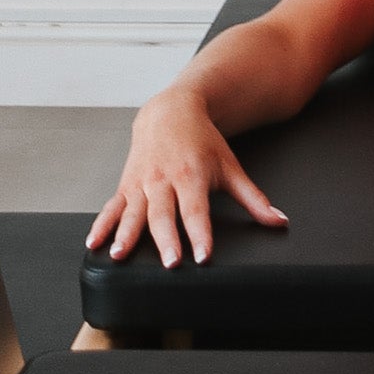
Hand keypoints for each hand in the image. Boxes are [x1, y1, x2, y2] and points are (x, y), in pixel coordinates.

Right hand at [86, 86, 287, 267]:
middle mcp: (164, 179)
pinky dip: (103, 224)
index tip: (203, 256)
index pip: (197, 210)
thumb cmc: (202, 142)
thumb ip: (254, 198)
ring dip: (126, 233)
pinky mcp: (127, 185)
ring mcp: (143, 183)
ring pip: (134, 212)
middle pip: (164, 214)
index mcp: (192, 175)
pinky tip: (94, 242)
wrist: (170, 111)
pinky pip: (112, 207)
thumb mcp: (230, 166)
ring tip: (119, 255)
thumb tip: (279, 221)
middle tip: (169, 262)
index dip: (201, 234)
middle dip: (166, 239)